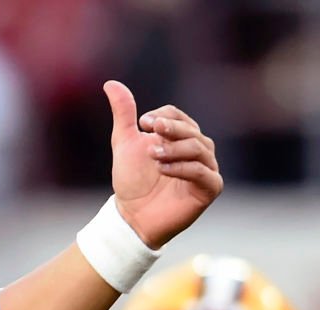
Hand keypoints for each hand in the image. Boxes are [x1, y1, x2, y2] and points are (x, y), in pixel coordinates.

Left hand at [105, 81, 220, 249]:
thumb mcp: (125, 143)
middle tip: (150, 132)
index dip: (163, 116)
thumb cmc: (132, 181)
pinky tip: (162, 169)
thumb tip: (110, 83)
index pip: (178, 116)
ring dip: (175, 148)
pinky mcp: (209, 189)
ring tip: (153, 155)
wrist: (132, 216)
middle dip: (171, 129)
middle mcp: (198, 149)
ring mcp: (206, 169)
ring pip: (199, 148)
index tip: (142, 123)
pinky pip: (203, 172)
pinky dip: (183, 168)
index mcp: (181, 136)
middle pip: (191, 130)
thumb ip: (123, 114)